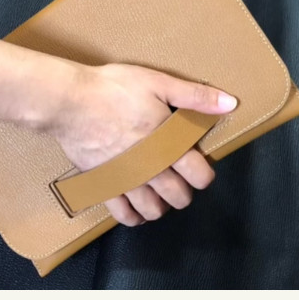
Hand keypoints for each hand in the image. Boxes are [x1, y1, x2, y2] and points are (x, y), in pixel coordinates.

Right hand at [39, 62, 237, 226]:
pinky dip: (132, 216)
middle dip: (184, 191)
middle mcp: (150, 170)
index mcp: (167, 147)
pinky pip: (122, 214)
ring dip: (161, 205)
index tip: (198, 165)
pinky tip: (136, 206)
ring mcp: (126, 181)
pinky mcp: (104, 184)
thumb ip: (195, 97)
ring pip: (153, 210)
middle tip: (179, 177)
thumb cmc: (113, 89)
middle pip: (179, 198)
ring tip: (159, 191)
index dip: (204, 173)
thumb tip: (229, 103)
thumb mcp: (158, 83)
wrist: (69, 101)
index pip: (200, 176)